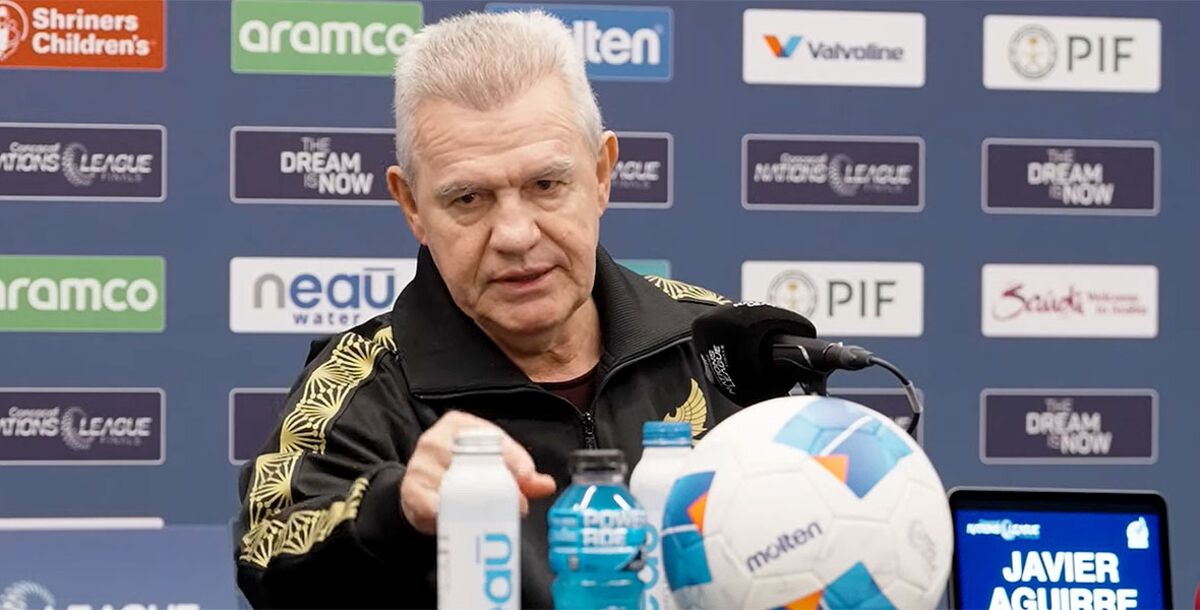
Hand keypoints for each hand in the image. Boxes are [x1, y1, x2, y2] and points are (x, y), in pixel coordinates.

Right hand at [400, 410, 556, 534]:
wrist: (418, 488)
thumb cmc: (457, 472)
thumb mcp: (489, 466)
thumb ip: (520, 474)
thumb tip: (546, 484)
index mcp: (459, 425)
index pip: (491, 437)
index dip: (513, 458)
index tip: (528, 478)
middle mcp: (437, 439)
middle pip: (473, 460)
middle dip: (499, 485)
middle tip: (518, 506)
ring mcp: (420, 463)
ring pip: (454, 483)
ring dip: (477, 504)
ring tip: (494, 517)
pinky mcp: (410, 489)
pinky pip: (430, 503)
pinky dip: (448, 513)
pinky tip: (461, 520)